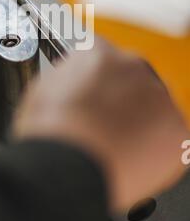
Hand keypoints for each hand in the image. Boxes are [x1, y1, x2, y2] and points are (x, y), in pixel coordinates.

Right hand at [14, 40, 188, 211]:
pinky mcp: (176, 129)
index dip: (96, 76)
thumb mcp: (44, 88)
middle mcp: (133, 67)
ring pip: (153, 105)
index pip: (103, 53)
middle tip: (104, 122)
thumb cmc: (50, 133)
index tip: (93, 91)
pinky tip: (132, 157)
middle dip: (121, 96)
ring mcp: (158, 97)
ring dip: (139, 119)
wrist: (68, 167)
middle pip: (132, 77)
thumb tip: (73, 83)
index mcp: (99, 53)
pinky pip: (170, 135)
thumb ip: (68, 76)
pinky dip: (156, 147)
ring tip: (116, 144)